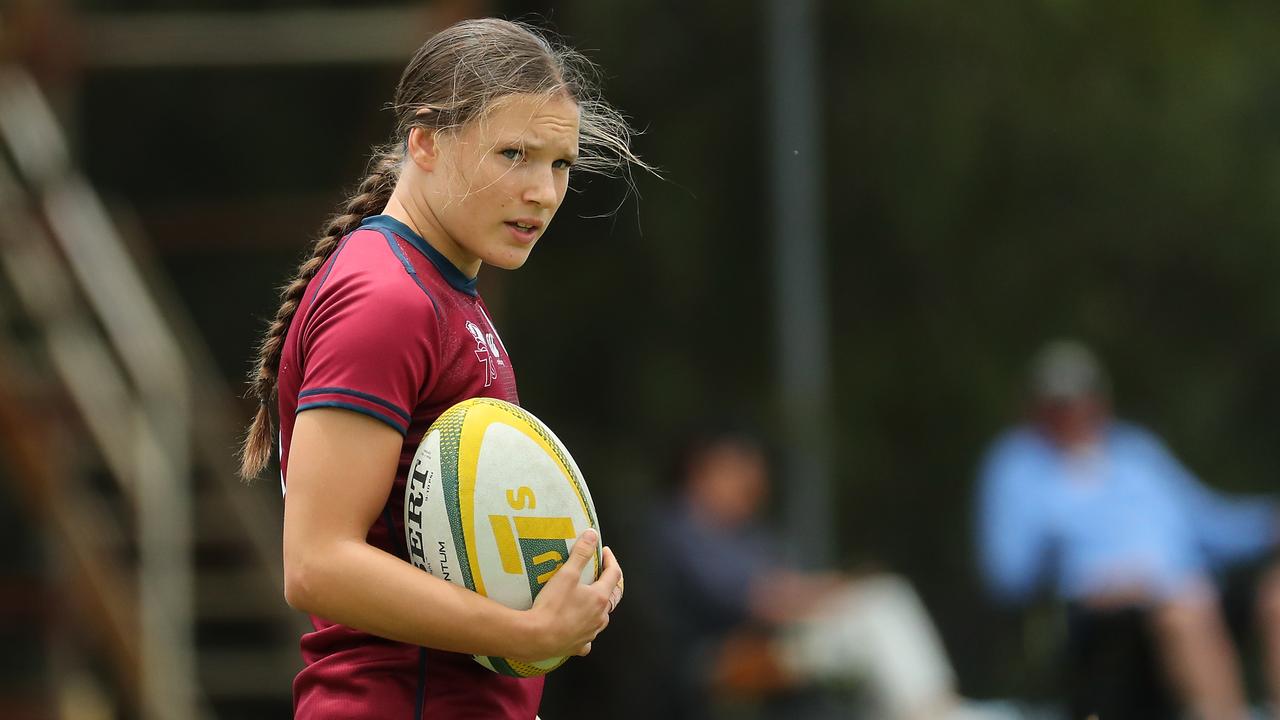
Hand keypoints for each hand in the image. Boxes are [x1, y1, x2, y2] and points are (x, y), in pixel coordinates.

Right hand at [522, 529, 621, 659]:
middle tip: (599, 574)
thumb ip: (581, 553)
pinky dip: (585, 629)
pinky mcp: (579, 646)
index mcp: (600, 598)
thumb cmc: (553, 605)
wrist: (537, 637)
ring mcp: (591, 633)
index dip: (610, 560)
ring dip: (597, 607)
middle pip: (611, 597)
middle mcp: (601, 617)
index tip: (604, 551)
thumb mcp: (566, 574)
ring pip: (601, 618)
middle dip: (607, 583)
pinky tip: (577, 627)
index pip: (614, 574)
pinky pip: (587, 637)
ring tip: (586, 598)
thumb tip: (593, 535)